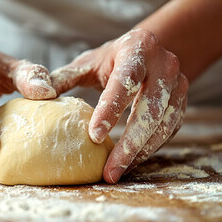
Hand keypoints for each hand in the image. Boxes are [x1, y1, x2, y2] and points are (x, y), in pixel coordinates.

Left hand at [51, 29, 187, 183]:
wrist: (148, 51)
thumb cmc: (112, 59)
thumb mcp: (88, 62)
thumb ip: (64, 77)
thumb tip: (39, 95)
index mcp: (138, 49)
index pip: (124, 82)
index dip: (110, 110)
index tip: (94, 137)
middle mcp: (164, 65)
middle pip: (149, 109)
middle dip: (129, 144)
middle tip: (109, 171)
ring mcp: (179, 84)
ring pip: (163, 124)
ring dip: (140, 152)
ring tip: (117, 172)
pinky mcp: (182, 102)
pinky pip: (169, 131)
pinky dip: (150, 148)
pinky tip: (131, 161)